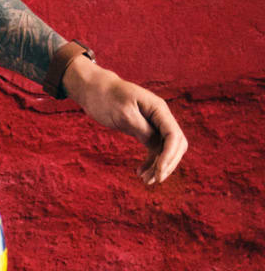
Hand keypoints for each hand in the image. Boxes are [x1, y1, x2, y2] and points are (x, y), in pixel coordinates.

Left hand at [62, 57, 187, 184]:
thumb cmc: (106, 98)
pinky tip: (140, 172)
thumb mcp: (123, 114)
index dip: (169, 156)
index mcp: (158, 109)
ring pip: (166, 150)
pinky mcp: (144, 130)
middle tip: (153, 180)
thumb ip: (142, 129)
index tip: (158, 172)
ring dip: (158, 166)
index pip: (173, 135)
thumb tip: (157, 147)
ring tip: (144, 180)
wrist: (94, 90)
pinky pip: (154, 149)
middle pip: (176, 145)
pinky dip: (150, 162)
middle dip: (167, 164)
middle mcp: (160, 116)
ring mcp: (154, 124)